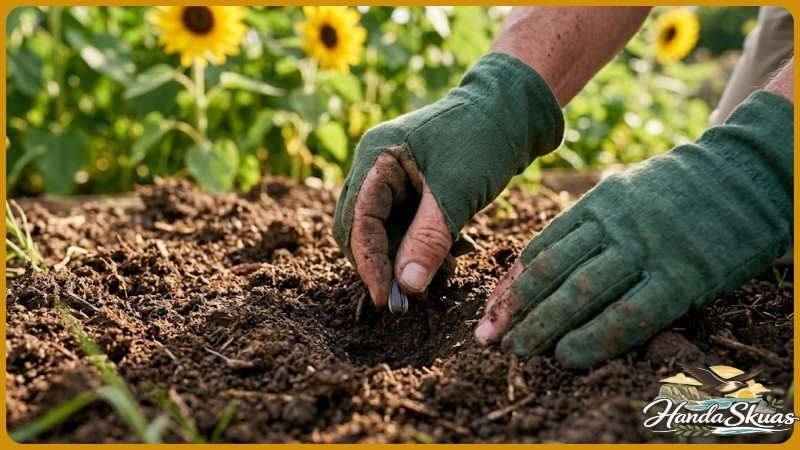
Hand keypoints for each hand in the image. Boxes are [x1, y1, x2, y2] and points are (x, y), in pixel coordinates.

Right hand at [333, 53, 564, 306]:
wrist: (512, 111)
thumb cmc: (484, 140)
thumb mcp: (456, 193)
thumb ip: (428, 240)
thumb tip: (407, 286)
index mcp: (377, 157)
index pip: (359, 220)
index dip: (369, 263)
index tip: (384, 299)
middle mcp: (376, 166)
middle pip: (360, 228)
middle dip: (382, 263)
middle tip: (407, 296)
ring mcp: (392, 177)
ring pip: (383, 231)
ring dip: (404, 257)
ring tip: (436, 276)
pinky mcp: (411, 187)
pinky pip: (404, 226)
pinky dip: (421, 246)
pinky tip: (448, 257)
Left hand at [475, 91, 792, 367]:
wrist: (745, 175)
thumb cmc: (678, 190)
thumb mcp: (625, 189)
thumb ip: (588, 221)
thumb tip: (541, 258)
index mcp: (597, 205)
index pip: (541, 249)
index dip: (513, 285)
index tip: (493, 311)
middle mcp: (614, 226)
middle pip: (552, 272)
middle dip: (517, 309)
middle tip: (493, 339)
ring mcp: (646, 250)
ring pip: (581, 292)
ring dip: (545, 325)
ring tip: (520, 350)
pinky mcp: (680, 276)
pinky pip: (629, 313)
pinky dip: (595, 337)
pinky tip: (568, 356)